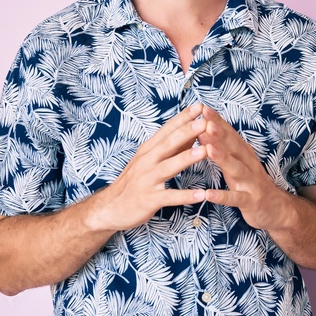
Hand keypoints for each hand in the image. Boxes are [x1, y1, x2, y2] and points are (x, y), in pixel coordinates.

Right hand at [87, 102, 207, 231]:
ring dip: (187, 158)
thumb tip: (191, 133)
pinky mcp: (149, 200)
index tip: (199, 106)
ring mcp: (147, 180)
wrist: (110, 208)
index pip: (167, 130)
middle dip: (187, 132)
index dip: (183, 118)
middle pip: (168, 144)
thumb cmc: (134, 182)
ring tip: (205, 150)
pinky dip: (185, 196)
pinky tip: (201, 195)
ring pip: (168, 167)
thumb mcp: (149, 160)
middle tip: (205, 121)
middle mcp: (146, 162)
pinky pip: (169, 197)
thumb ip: (170, 148)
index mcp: (148, 150)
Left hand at [196, 105, 288, 230]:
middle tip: (205, 122)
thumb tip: (202, 128)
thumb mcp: (238, 161)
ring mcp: (251, 182)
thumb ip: (223, 147)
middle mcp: (248, 164)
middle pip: (233, 147)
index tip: (202, 108)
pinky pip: (236, 199)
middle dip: (219, 134)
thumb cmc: (250, 182)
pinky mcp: (250, 201)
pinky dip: (223, 196)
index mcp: (243, 153)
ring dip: (223, 159)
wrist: (276, 208)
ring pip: (236, 169)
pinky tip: (208, 195)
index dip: (217, 121)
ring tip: (209, 150)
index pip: (229, 133)